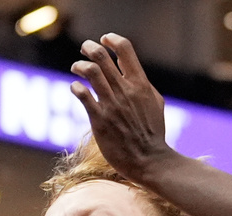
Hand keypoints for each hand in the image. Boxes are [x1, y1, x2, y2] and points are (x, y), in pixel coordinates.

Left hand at [69, 33, 174, 182]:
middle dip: (88, 48)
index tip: (105, 40)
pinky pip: (82, 94)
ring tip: (77, 68)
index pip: (125, 48)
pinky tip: (77, 89)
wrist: (150, 161)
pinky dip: (76, 87)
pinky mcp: (99, 119)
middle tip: (85, 50)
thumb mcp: (155, 104)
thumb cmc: (153, 134)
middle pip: (101, 55)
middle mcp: (125, 91)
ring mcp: (112, 104)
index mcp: (141, 84)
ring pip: (89, 71)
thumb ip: (142, 84)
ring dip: (79, 65)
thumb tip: (126, 67)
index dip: (112, 39)